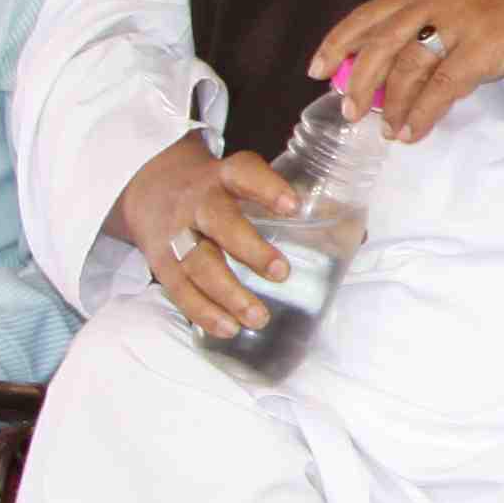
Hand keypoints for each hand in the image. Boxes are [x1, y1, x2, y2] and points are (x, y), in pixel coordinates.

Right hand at [109, 137, 310, 345]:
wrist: (149, 188)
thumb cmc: (217, 190)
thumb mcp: (243, 182)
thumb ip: (288, 207)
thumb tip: (354, 238)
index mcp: (224, 177)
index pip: (244, 173)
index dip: (267, 188)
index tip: (293, 206)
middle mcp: (198, 202)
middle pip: (218, 221)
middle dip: (250, 249)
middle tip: (282, 273)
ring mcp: (176, 232)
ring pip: (197, 261)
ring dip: (227, 292)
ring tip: (257, 316)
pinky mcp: (161, 261)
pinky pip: (179, 288)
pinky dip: (202, 311)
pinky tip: (227, 328)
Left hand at [311, 0, 503, 140]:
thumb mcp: (470, 12)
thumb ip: (434, 30)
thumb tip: (393, 71)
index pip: (372, 13)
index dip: (339, 40)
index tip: (316, 67)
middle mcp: (441, 2)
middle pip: (382, 41)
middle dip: (359, 79)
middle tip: (348, 110)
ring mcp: (463, 24)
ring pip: (409, 66)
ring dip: (392, 104)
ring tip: (386, 130)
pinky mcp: (485, 49)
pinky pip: (442, 87)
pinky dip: (422, 113)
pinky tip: (413, 131)